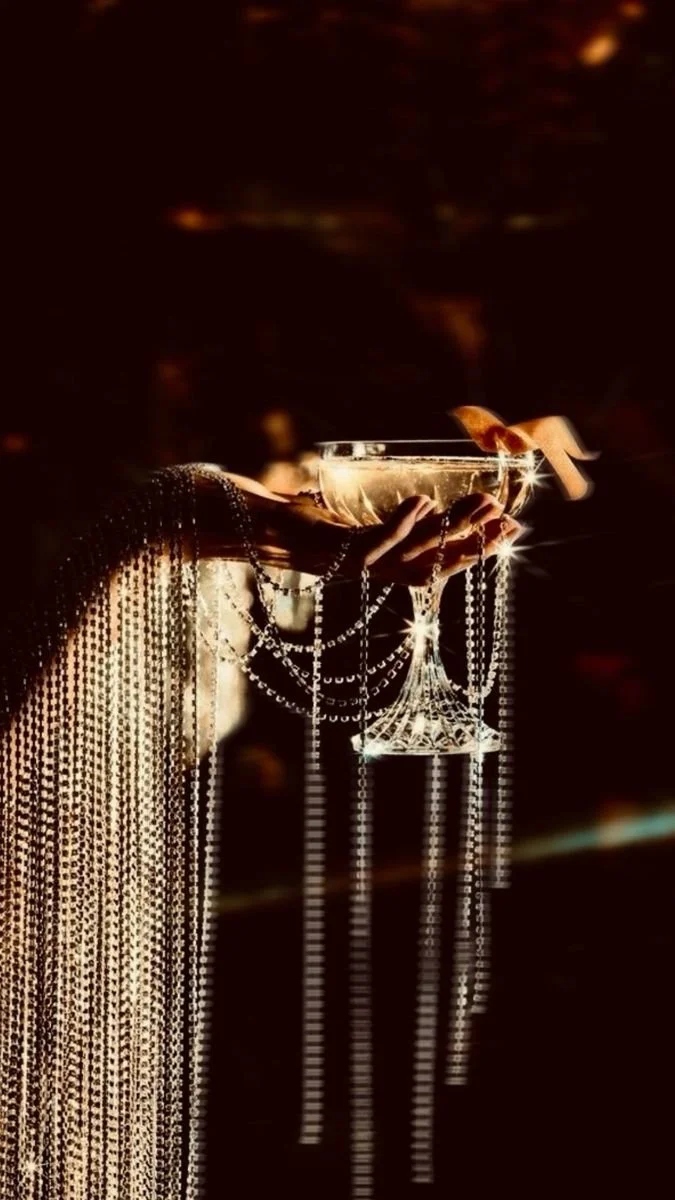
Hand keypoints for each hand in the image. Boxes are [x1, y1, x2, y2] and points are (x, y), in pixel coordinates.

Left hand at [277, 491, 523, 585]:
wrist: (268, 534)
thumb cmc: (315, 528)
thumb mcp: (364, 527)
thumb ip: (397, 524)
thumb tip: (432, 506)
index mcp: (391, 568)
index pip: (445, 561)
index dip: (480, 549)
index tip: (511, 529)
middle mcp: (382, 572)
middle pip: (440, 561)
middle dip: (477, 542)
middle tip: (507, 519)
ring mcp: (365, 566)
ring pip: (419, 550)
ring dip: (452, 527)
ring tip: (480, 502)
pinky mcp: (344, 552)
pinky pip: (382, 539)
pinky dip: (404, 521)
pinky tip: (424, 500)